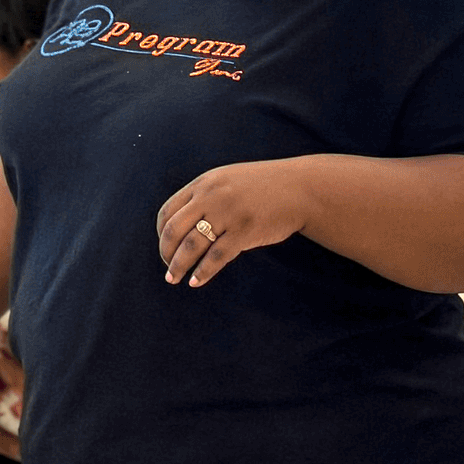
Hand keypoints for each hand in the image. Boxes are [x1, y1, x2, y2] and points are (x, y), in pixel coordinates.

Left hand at [156, 159, 312, 288]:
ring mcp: (228, 213)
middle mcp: (212, 197)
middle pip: (174, 230)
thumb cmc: (262, 188)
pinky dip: (203, 272)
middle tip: (168, 269)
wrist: (301, 189)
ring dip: (178, 266)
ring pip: (191, 245)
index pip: (168, 212)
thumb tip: (180, 225)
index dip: (161, 234)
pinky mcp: (245, 231)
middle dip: (166, 253)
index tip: (165, 248)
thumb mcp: (227, 181)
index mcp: (204, 184)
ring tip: (174, 279)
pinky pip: (216, 257)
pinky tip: (196, 282)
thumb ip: (203, 197)